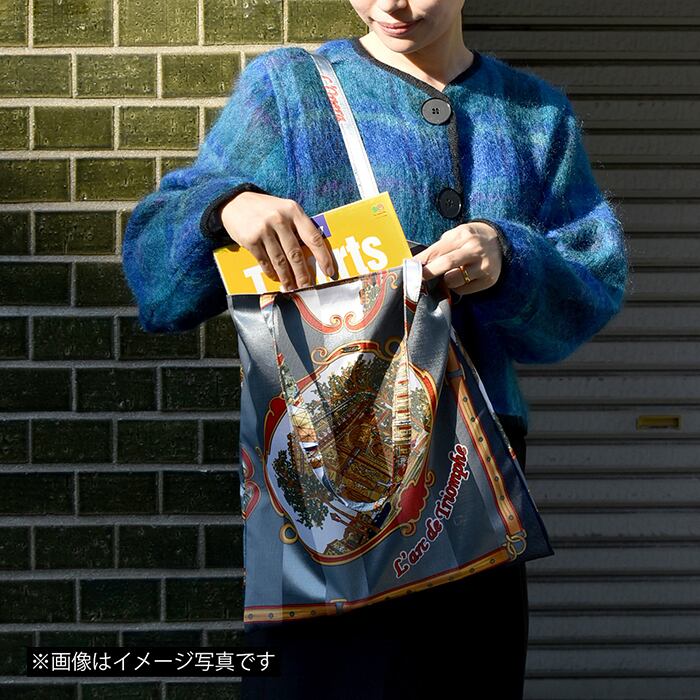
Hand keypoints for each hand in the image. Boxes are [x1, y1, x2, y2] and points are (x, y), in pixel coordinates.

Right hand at [220, 192, 336, 289]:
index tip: (329, 271)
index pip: (313, 237)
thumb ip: (298, 226)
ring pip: (280, 261)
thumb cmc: (266, 209)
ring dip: (287, 278)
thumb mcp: (285, 210)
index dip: (323, 257)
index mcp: (294, 211)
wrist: (235, 202)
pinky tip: (276, 278)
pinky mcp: (250, 239)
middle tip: (308, 288)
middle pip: (296, 254)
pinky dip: (271, 272)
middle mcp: (280, 219)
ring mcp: (264, 229)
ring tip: (292, 288)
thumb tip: (313, 255)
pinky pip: (264, 261)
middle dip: (303, 274)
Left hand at [412, 221, 503, 294]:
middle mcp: (474, 249)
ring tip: (450, 275)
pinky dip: (458, 287)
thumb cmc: (471, 239)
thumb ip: (439, 247)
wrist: (501, 243)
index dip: (421, 261)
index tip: (409, 269)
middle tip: (418, 279)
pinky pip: (463, 290)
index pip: (436, 250)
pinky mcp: (488, 280)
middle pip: (446, 264)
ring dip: (445, 281)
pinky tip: (463, 279)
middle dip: (428, 273)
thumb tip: (418, 262)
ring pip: (453, 281)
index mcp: (463, 236)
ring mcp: (483, 265)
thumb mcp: (456, 235)